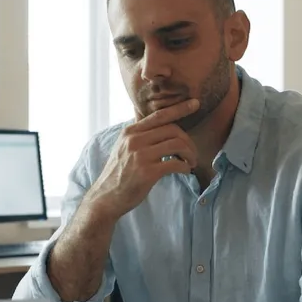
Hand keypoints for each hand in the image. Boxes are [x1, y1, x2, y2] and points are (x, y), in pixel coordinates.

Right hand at [85, 98, 200, 220]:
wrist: (106, 198)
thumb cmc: (118, 174)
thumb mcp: (123, 147)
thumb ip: (138, 135)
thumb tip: (156, 122)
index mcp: (130, 132)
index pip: (159, 115)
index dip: (179, 108)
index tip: (195, 103)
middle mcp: (134, 140)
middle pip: (173, 129)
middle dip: (188, 141)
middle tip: (192, 154)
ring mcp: (140, 156)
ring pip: (177, 144)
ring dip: (190, 154)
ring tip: (191, 163)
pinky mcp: (147, 172)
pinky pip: (176, 163)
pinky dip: (185, 167)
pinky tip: (185, 171)